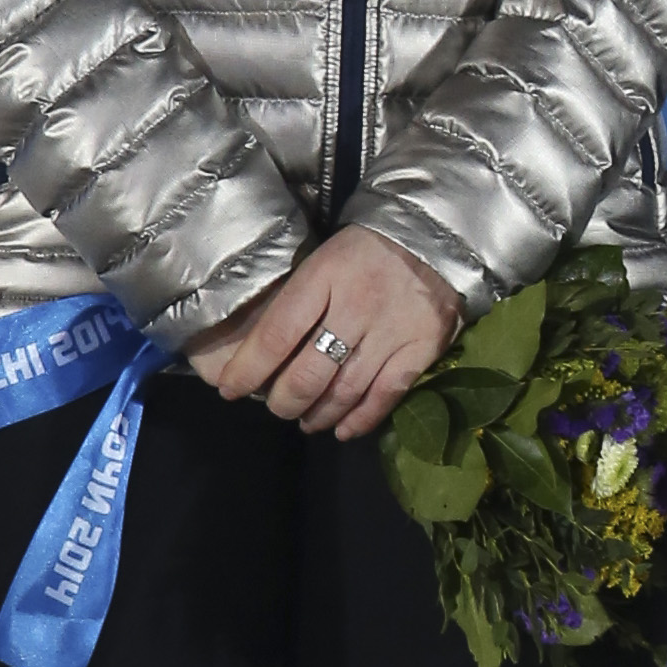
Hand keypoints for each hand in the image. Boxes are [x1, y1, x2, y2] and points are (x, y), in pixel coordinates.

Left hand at [188, 231, 461, 440]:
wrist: (435, 237)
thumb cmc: (367, 249)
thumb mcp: (323, 260)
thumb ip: (297, 300)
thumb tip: (260, 348)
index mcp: (323, 278)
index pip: (276, 335)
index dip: (248, 370)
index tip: (231, 389)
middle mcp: (355, 307)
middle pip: (309, 373)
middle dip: (284, 401)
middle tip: (277, 408)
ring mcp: (390, 331)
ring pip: (344, 390)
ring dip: (318, 414)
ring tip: (306, 421)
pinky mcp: (421, 349)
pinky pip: (385, 395)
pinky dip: (361, 419)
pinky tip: (343, 429)